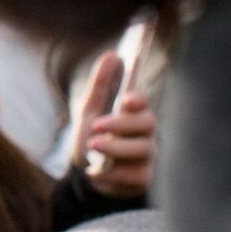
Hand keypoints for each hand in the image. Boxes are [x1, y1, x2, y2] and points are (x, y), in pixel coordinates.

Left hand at [70, 53, 156, 197]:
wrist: (82, 175)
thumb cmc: (90, 138)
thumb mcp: (88, 112)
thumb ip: (99, 86)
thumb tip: (112, 54)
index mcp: (133, 114)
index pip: (144, 103)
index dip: (139, 99)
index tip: (126, 99)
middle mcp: (145, 133)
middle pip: (148, 123)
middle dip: (121, 124)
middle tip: (95, 126)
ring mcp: (147, 156)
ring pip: (143, 149)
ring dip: (116, 147)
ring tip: (92, 146)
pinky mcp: (143, 177)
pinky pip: (137, 174)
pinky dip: (114, 173)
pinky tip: (97, 171)